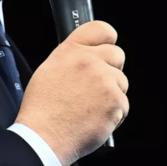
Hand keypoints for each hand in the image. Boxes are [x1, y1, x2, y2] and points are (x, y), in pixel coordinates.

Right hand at [15, 21, 128, 165]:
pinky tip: (94, 118)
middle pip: (118, 54)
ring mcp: (105, 81)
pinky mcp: (116, 102)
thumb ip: (72, 57)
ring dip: (112, 94)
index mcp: (71, 50)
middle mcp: (90, 61)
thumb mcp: (49, 69)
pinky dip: (114, 114)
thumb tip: (87, 55)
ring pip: (122, 82)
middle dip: (111, 69)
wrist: (44, 136)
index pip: (101, 29)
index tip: (106, 47)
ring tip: (90, 107)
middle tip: (95, 86)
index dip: (107, 39)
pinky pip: (123, 105)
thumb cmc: (42, 109)